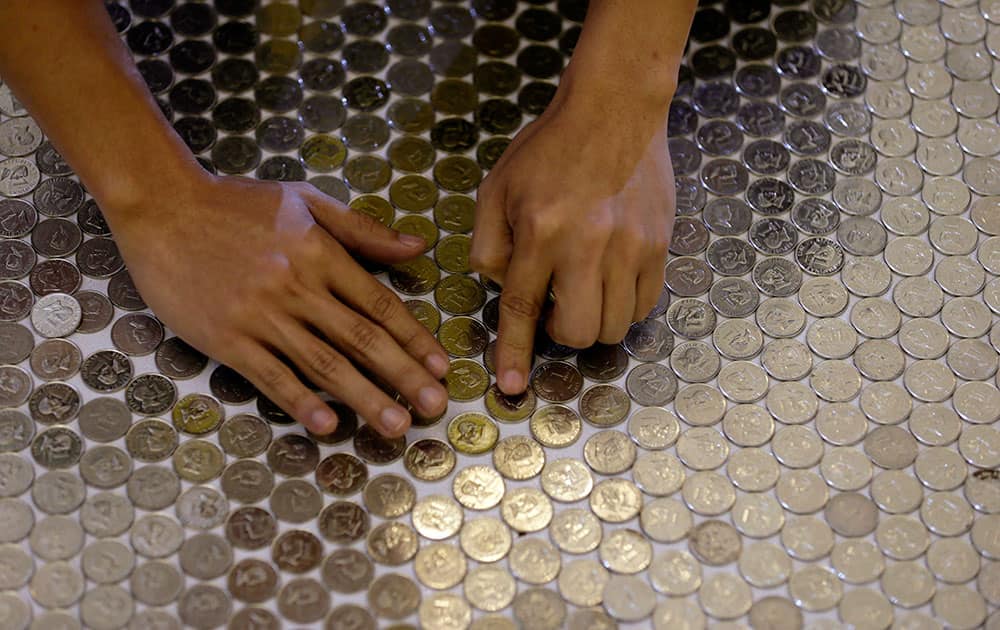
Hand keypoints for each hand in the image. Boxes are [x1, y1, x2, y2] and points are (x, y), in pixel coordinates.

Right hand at [108, 174, 449, 436]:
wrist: (163, 206)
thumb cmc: (235, 204)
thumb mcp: (305, 201)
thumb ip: (363, 229)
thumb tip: (417, 248)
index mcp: (321, 254)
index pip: (379, 304)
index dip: (414, 339)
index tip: (441, 367)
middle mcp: (297, 287)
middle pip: (361, 339)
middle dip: (403, 376)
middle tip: (435, 407)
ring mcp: (261, 315)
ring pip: (323, 363)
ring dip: (364, 398)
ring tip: (396, 425)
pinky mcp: (227, 337)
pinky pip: (270, 375)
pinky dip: (300, 400)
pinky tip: (327, 424)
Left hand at [471, 101, 674, 394]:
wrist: (615, 109)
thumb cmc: (549, 148)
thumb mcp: (496, 188)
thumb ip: (488, 246)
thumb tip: (501, 289)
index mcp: (541, 231)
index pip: (522, 309)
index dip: (515, 354)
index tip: (510, 387)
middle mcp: (589, 245)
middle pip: (580, 332)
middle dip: (563, 334)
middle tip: (557, 305)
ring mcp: (632, 247)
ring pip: (617, 327)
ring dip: (596, 323)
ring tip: (586, 287)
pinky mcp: (661, 245)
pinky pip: (646, 305)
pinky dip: (625, 307)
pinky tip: (611, 280)